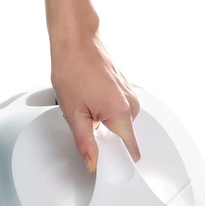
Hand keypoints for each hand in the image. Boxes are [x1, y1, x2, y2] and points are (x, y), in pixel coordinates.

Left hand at [50, 29, 140, 173]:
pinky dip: (104, 112)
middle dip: (105, 141)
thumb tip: (93, 162)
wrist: (75, 40)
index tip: (104, 165)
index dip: (116, 162)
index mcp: (121, 113)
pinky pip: (118, 111)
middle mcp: (131, 104)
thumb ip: (85, 143)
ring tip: (85, 108)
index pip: (130, 151)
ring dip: (103, 125)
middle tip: (84, 126)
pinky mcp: (124, 89)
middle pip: (123, 139)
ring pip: (119, 124)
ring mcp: (129, 95)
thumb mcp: (73, 113)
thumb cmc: (73, 68)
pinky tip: (90, 100)